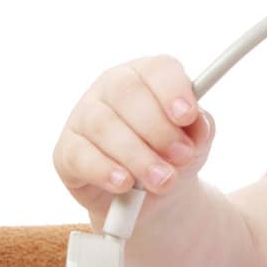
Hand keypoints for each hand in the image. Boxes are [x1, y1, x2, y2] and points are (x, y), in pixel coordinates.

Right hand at [52, 55, 216, 224]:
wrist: (152, 197)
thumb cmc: (173, 154)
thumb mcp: (196, 141)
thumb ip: (200, 128)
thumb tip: (197, 124)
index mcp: (146, 76)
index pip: (157, 68)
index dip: (172, 90)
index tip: (188, 116)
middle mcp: (110, 89)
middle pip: (126, 93)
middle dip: (157, 128)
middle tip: (180, 156)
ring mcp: (83, 117)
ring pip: (103, 125)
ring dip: (137, 156)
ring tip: (162, 179)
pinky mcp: (66, 150)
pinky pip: (80, 155)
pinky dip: (105, 170)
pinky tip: (124, 183)